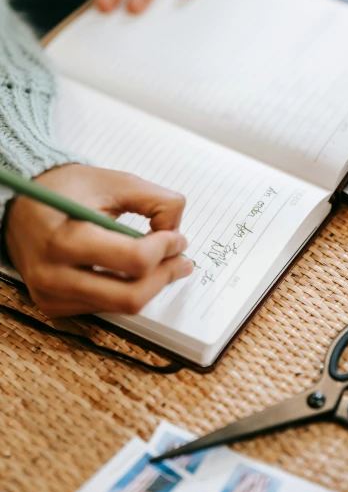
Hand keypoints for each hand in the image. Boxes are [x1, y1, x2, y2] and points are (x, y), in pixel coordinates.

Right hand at [4, 165, 193, 317]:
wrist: (21, 206)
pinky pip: (104, 308)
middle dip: (164, 276)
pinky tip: (132, 272)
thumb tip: (177, 232)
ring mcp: (50, 295)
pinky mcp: (52, 305)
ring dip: (150, 286)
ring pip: (120, 307)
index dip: (165, 250)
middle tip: (181, 260)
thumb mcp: (115, 182)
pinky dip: (126, 291)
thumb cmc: (68, 190)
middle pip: (130, 296)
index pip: (133, 260)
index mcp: (66, 238)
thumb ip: (156, 201)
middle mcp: (53, 274)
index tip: (178, 238)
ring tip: (164, 265)